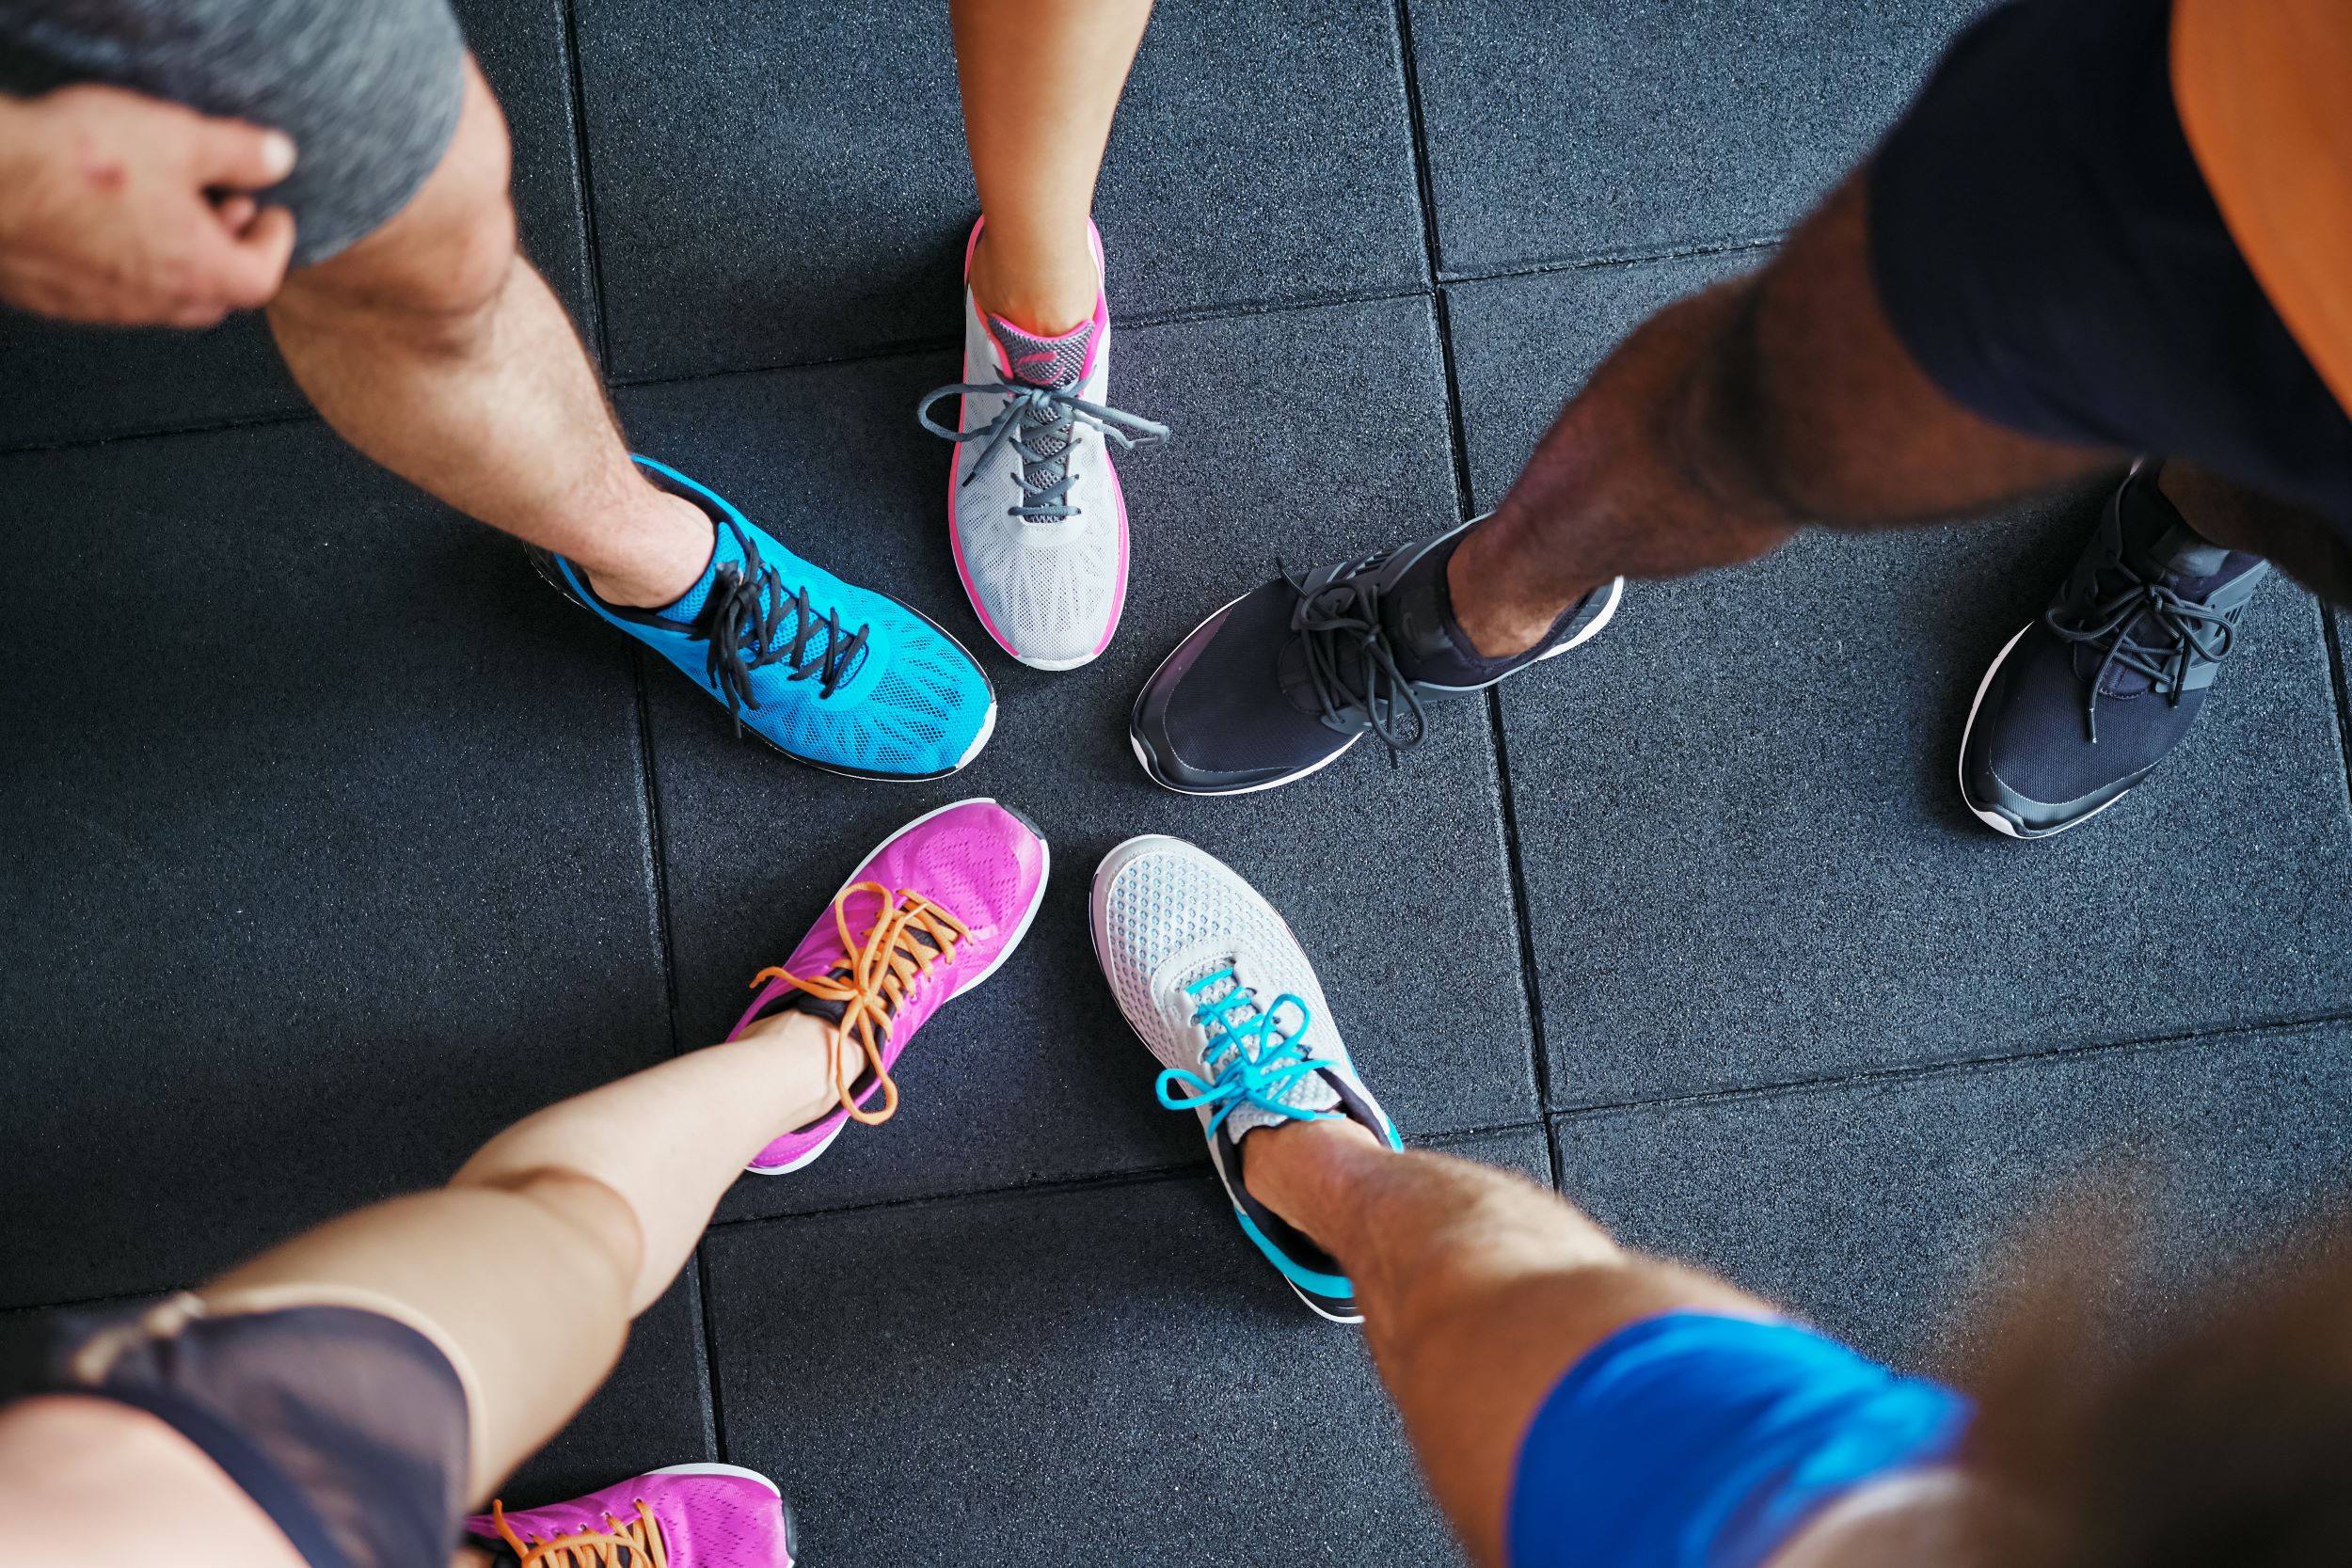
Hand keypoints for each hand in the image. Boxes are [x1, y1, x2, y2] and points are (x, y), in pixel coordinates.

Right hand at [0, 84, 298, 327]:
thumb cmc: (75, 162)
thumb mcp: (175, 138)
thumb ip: (237, 152)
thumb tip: (279, 157)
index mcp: (196, 271)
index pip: (262, 280)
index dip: (276, 246)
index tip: (273, 216)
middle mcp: (152, 302)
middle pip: (215, 296)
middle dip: (230, 253)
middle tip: (227, 210)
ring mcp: (99, 307)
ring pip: (161, 297)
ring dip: (178, 259)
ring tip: (170, 210)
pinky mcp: (54, 299)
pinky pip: (109, 293)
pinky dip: (128, 264)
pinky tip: (110, 224)